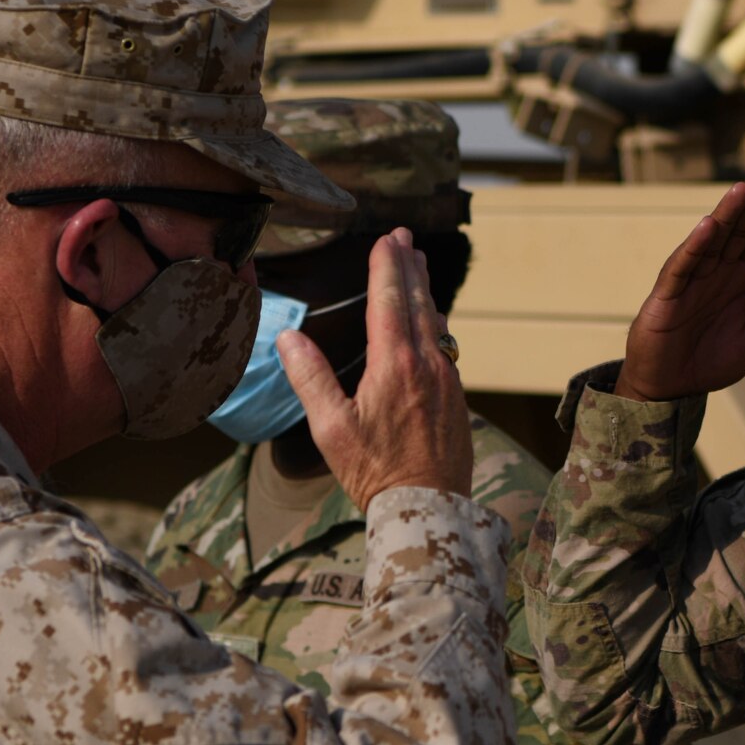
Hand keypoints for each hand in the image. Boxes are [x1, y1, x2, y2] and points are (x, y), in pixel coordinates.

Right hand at [280, 228, 472, 505]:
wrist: (429, 506)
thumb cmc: (375, 472)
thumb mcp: (331, 428)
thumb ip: (310, 378)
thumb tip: (287, 338)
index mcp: (394, 365)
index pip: (388, 300)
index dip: (385, 266)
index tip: (386, 238)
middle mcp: (427, 364)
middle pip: (418, 302)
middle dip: (409, 266)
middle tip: (405, 237)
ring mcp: (447, 380)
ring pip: (436, 322)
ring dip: (425, 291)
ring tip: (419, 267)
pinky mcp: (457, 397)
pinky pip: (446, 347)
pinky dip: (436, 323)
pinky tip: (432, 323)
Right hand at [615, 158, 744, 401]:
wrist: (672, 389)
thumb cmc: (710, 360)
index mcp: (739, 278)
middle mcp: (716, 272)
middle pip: (737, 228)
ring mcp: (691, 281)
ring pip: (712, 240)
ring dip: (727, 214)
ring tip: (742, 188)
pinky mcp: (668, 296)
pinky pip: (683, 268)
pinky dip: (694, 247)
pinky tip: (707, 226)